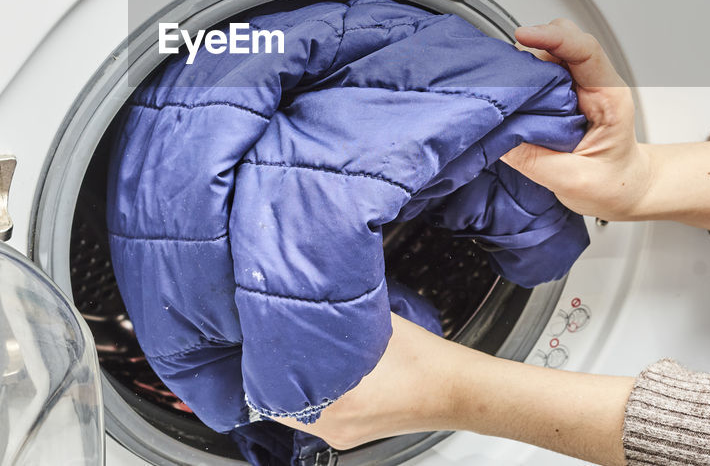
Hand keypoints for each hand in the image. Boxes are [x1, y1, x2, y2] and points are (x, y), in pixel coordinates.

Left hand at [274, 313, 633, 465]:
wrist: (461, 388)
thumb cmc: (424, 359)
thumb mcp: (374, 321)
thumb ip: (339, 307)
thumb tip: (313, 277)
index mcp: (333, 403)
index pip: (266, 392)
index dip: (254, 364)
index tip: (248, 340)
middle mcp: (333, 425)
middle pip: (278, 401)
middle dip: (269, 370)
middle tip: (262, 340)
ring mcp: (344, 432)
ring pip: (298, 408)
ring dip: (291, 381)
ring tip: (288, 351)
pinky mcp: (355, 432)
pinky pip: (319, 412)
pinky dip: (313, 391)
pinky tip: (320, 368)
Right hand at [503, 19, 709, 236]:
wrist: (624, 192)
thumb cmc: (613, 184)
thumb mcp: (574, 180)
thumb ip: (534, 160)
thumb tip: (497, 135)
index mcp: (609, 97)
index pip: (585, 50)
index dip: (553, 37)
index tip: (524, 36)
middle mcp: (594, 84)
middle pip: (562, 42)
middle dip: (531, 48)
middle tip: (505, 71)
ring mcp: (577, 87)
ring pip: (547, 54)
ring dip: (524, 64)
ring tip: (507, 87)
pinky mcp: (561, 94)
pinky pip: (539, 73)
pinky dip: (521, 78)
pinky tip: (511, 94)